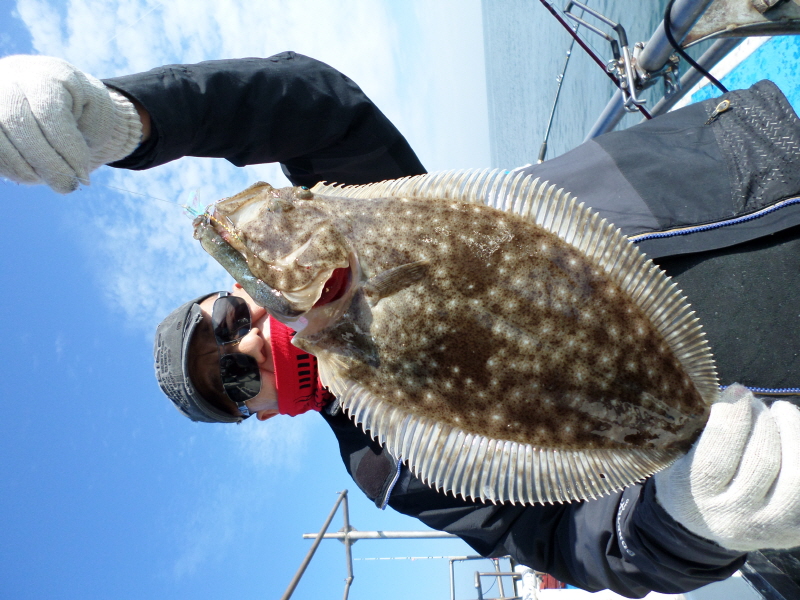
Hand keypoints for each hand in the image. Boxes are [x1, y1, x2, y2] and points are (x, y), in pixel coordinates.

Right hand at [0, 55, 141, 192]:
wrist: (56, 92)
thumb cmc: (83, 106)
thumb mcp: (98, 112)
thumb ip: (91, 132)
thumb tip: (76, 170)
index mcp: (46, 75)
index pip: (48, 112)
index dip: (66, 148)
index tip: (82, 174)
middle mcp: (11, 79)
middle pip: (17, 122)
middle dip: (46, 163)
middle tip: (66, 186)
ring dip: (22, 168)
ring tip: (47, 180)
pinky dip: (7, 166)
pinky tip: (29, 174)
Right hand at [655, 384, 799, 551]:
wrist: (711, 525)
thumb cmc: (692, 478)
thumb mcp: (678, 458)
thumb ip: (700, 432)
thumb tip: (735, 395)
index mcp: (696, 498)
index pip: (717, 458)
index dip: (731, 418)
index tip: (736, 390)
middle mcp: (734, 517)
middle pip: (761, 462)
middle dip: (762, 420)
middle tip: (755, 401)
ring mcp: (771, 526)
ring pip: (796, 476)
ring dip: (792, 432)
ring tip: (782, 411)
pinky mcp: (797, 527)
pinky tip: (793, 432)